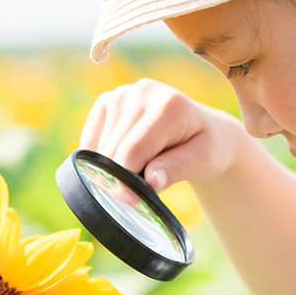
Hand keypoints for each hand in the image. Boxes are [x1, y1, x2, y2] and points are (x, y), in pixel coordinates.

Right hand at [80, 79, 241, 191]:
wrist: (203, 129)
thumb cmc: (205, 147)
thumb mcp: (204, 161)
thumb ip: (178, 169)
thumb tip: (150, 181)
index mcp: (169, 105)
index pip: (133, 150)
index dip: (125, 182)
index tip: (130, 202)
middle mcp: (143, 91)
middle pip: (113, 150)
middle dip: (120, 178)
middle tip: (138, 193)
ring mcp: (122, 93)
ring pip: (99, 147)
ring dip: (112, 168)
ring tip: (140, 169)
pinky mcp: (108, 99)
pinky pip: (90, 140)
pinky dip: (99, 158)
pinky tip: (122, 160)